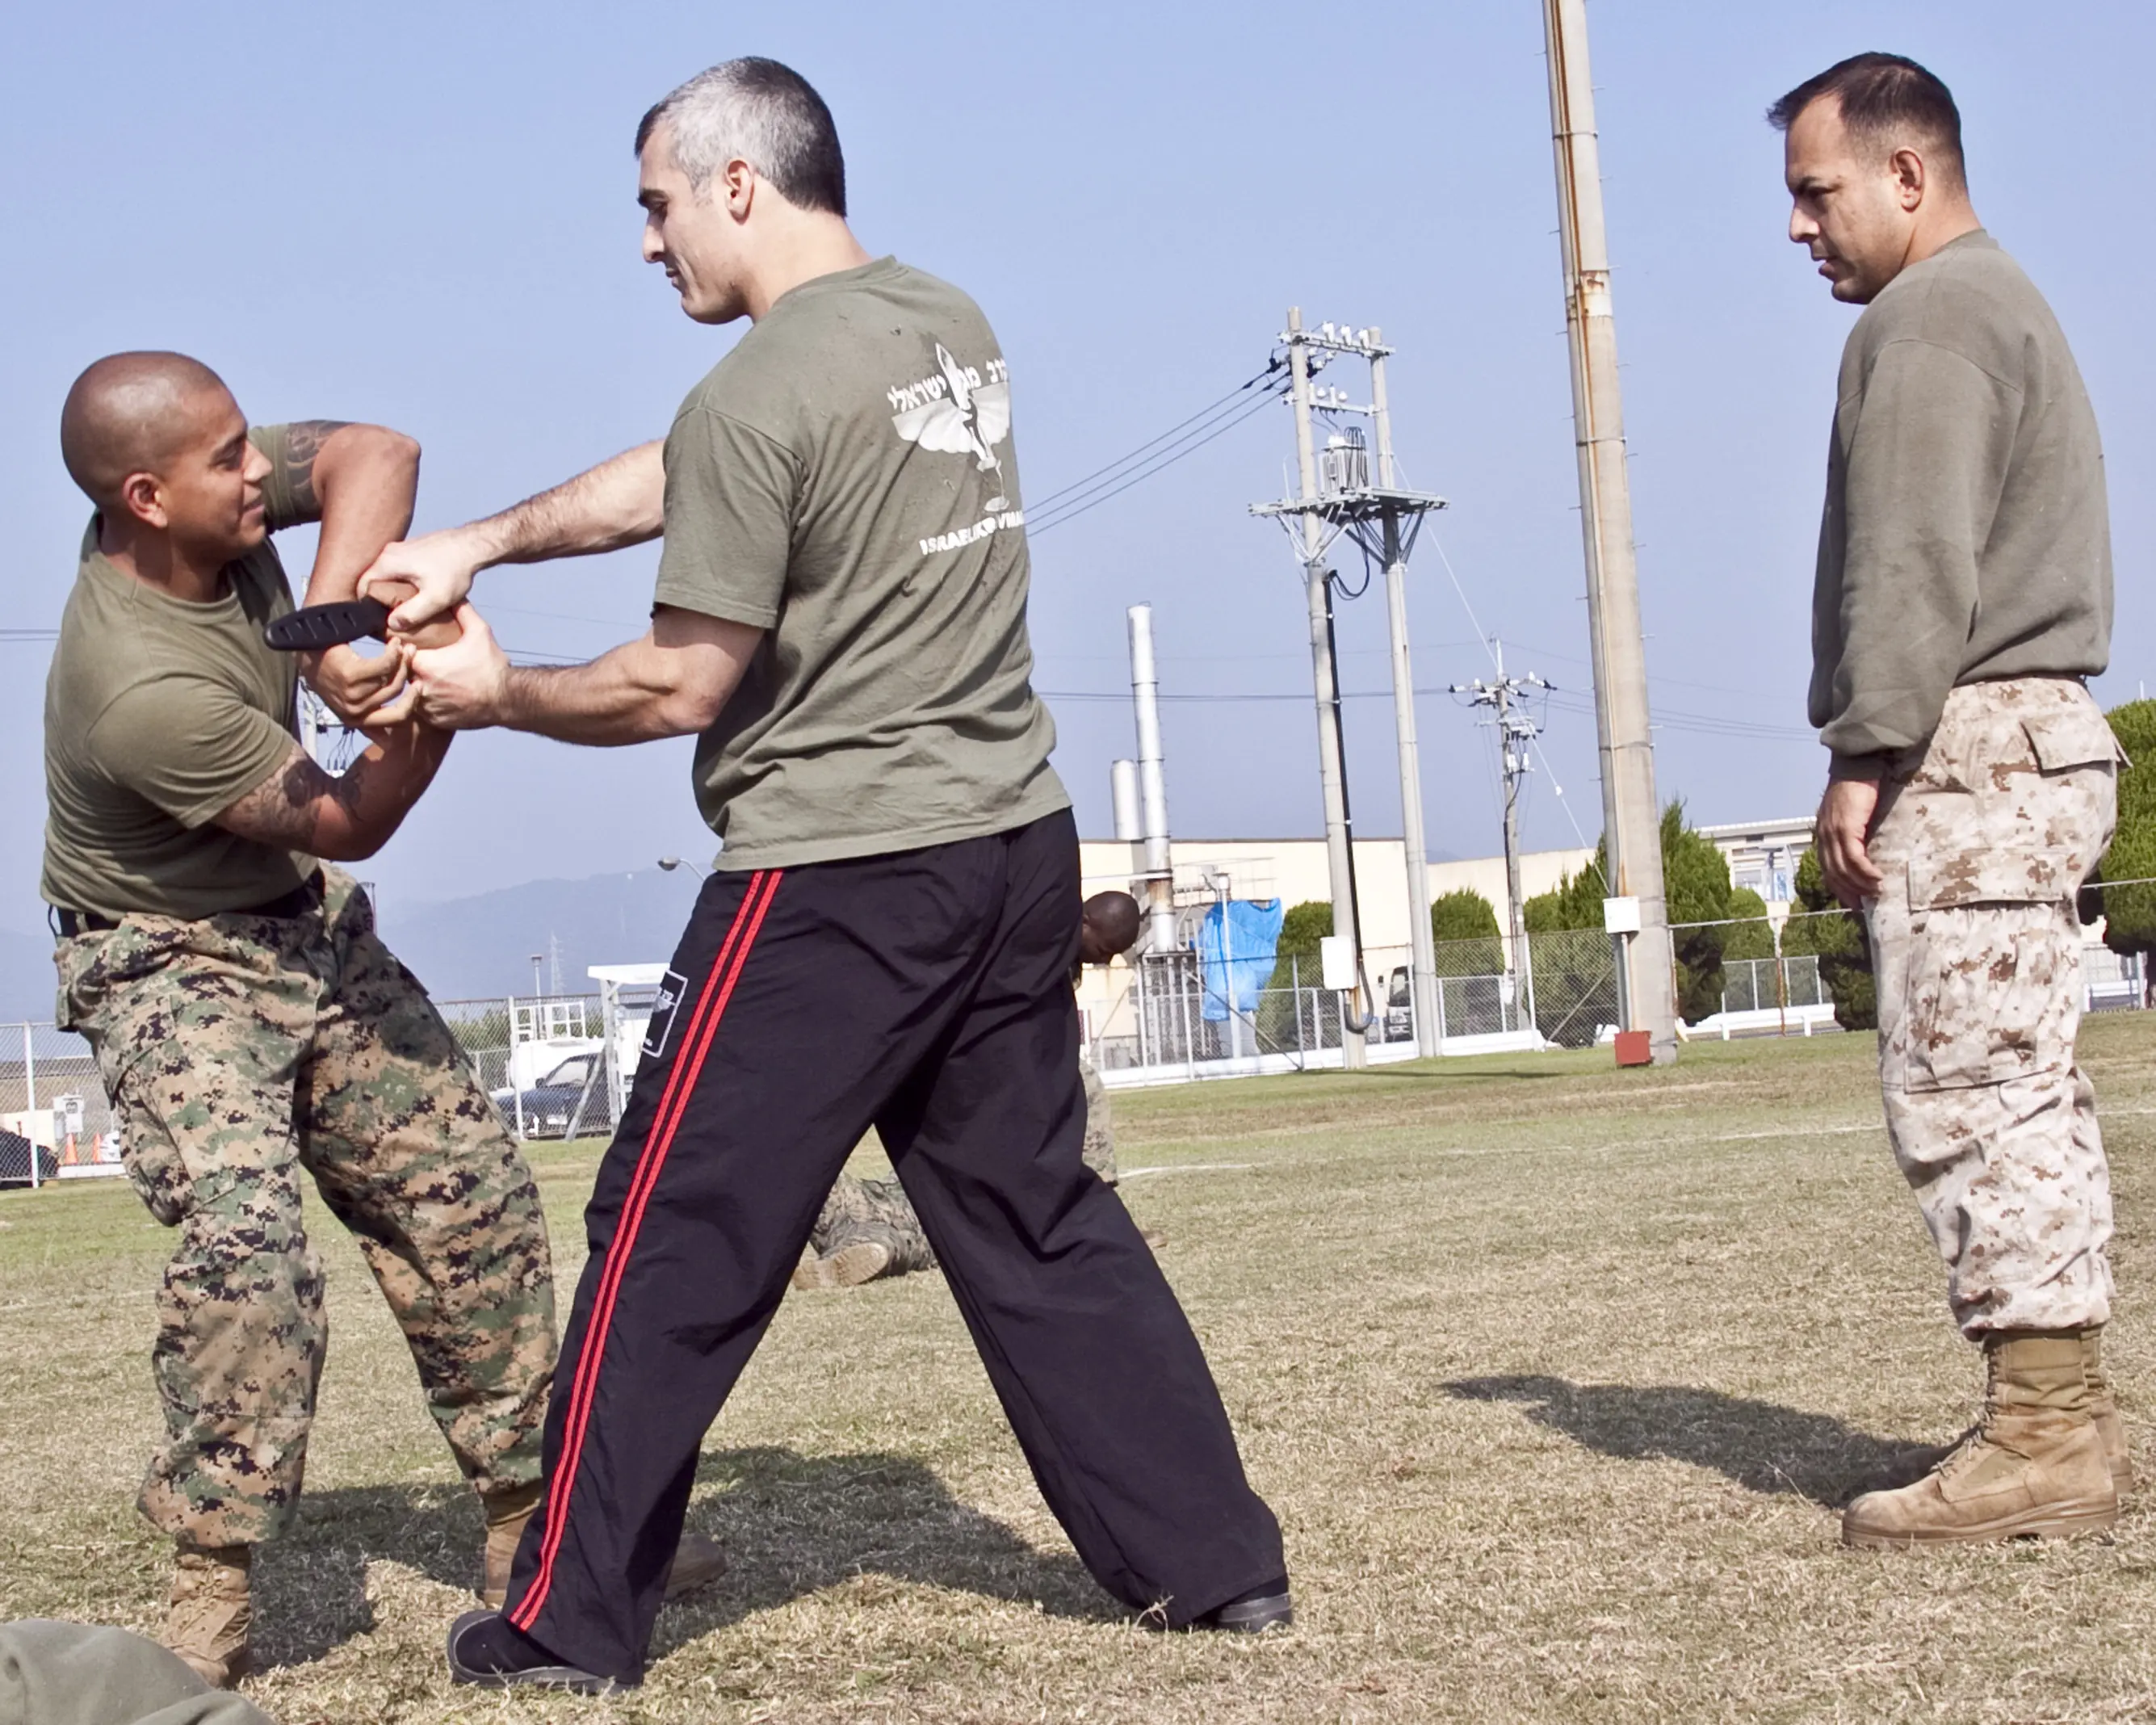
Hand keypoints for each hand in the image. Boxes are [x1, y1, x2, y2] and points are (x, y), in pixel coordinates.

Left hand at [299, 642, 410, 725]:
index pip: (397, 718)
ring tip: (401, 645)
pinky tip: (394, 644)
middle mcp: (355, 711)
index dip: (413, 701)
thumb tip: (388, 743)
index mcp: (356, 719)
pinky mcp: (351, 677)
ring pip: (391, 678)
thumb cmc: (328, 672)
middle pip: (396, 692)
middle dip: (409, 671)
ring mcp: (352, 695)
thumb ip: (368, 717)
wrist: (306, 650)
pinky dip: (393, 652)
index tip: (420, 684)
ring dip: (401, 658)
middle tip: (412, 653)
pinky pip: (384, 665)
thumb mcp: (347, 700)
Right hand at [358, 528, 484, 636]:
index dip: (368, 606)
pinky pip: (398, 570)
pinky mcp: (411, 550)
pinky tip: (417, 594)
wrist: (473, 545)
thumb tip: (391, 624)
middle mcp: (389, 552)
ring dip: (393, 592)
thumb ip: (412, 614)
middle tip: (396, 616)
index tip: (381, 619)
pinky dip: (402, 583)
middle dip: (381, 600)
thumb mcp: (435, 598)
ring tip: (408, 608)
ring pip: (386, 576)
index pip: (363, 586)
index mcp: (388, 562)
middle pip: (373, 581)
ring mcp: (400, 549)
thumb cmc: (455, 570)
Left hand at [408, 604, 509, 730]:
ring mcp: (427, 707)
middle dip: (413, 668)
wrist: (507, 699)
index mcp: (424, 664)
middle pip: (404, 675)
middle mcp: (421, 687)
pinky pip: (423, 712)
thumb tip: (453, 596)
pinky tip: (443, 696)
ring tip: (435, 681)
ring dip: (420, 687)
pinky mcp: (435, 721)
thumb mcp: (479, 632)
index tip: (415, 647)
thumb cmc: (492, 666)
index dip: (406, 649)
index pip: (400, 654)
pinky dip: (430, 704)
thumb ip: (462, 611)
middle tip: (428, 664)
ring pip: (412, 694)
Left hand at [1816, 776, 1884, 906]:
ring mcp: (1833, 832)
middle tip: (1865, 903)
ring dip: (1861, 884)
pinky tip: (1877, 878)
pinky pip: (1855, 857)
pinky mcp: (1846, 828)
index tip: (1852, 901)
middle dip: (1849, 891)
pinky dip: (1865, 871)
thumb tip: (1868, 850)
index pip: (1827, 868)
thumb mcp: (1851, 815)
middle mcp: (1824, 836)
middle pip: (1834, 873)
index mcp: (1824, 834)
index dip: (1838, 887)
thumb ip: (1854, 833)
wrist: (1857, 766)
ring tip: (1876, 892)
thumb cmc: (1857, 788)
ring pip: (1844, 869)